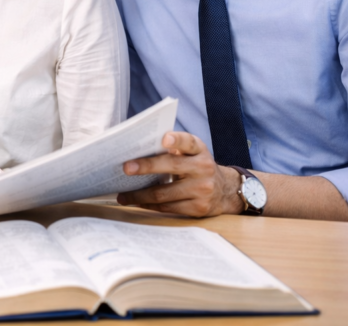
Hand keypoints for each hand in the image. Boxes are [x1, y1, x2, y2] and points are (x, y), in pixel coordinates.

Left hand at [117, 131, 242, 216]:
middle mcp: (203, 168)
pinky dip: (149, 205)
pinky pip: (168, 208)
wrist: (225, 190)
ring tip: (122, 195)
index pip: (188, 142)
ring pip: (164, 193)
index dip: (177, 140)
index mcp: (199, 150)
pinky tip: (137, 202)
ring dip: (139, 194)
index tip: (164, 140)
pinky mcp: (199, 208)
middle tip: (125, 168)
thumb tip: (135, 150)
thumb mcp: (190, 153)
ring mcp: (203, 189)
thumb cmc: (196, 166)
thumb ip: (172, 149)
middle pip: (172, 166)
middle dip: (146, 167)